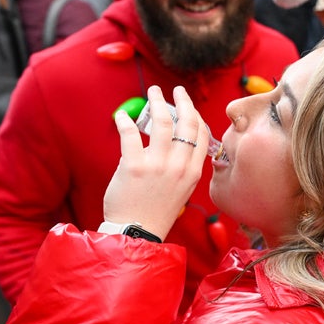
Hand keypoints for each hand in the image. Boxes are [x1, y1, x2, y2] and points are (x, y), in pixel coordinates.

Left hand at [102, 85, 209, 239]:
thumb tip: (181, 142)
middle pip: (186, 122)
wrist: (137, 233)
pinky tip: (122, 116)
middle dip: (182, 101)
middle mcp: (179, 165)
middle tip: (175, 90)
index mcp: (193, 170)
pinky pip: (130, 134)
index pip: (201, 133)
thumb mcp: (183, 189)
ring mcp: (157, 165)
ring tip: (153, 92)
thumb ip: (185, 166)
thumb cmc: (158, 211)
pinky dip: (125, 121)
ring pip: (162, 122)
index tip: (187, 105)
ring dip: (157, 102)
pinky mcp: (134, 166)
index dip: (194, 114)